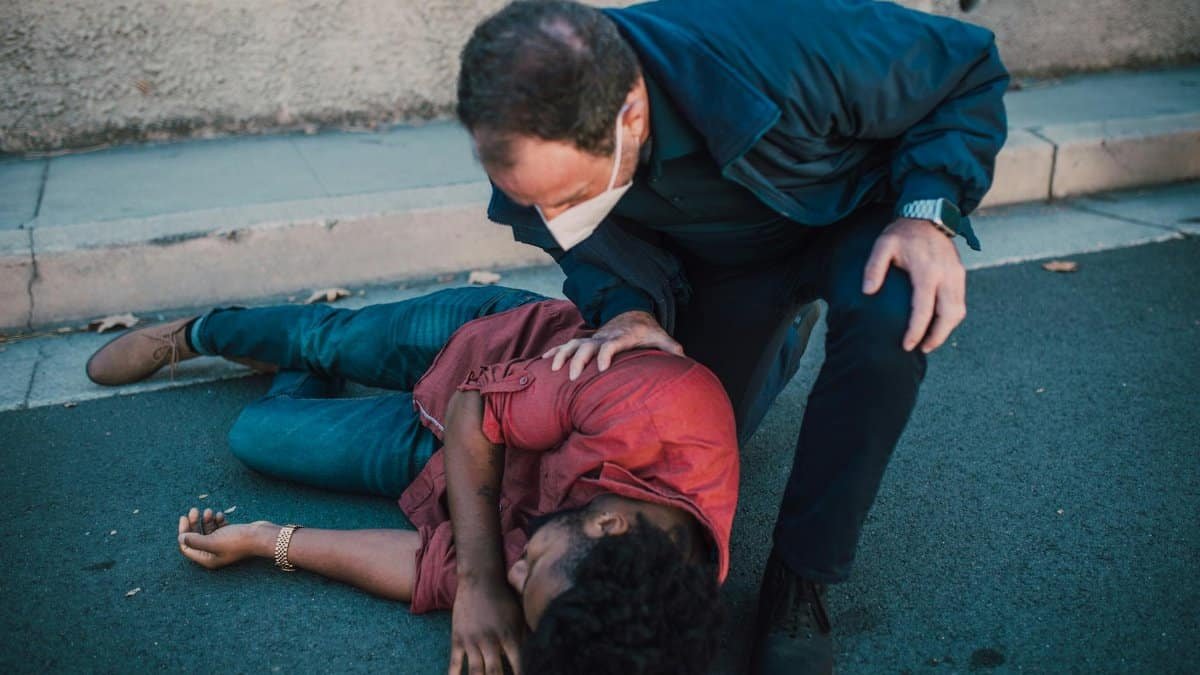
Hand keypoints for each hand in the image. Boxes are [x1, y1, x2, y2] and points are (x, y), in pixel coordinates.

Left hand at [176, 507, 275, 569]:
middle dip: (194, 523)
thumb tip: (180, 538)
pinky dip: (217, 520)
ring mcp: (222, 544)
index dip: (183, 533)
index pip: (187, 547)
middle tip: (194, 510)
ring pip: (207, 530)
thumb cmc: (238, 541)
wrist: (261, 536)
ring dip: (206, 519)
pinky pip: (218, 527)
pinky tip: (220, 515)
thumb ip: (195, 541)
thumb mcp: (213, 542)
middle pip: (196, 537)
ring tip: (210, 511)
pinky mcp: (231, 536)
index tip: (184, 518)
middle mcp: (213, 553)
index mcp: (207, 558)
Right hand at [449, 578, 524, 674]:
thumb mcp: (520, 616)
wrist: (480, 579)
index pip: (519, 666)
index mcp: (510, 637)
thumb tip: (538, 650)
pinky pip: (455, 663)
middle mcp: (491, 641)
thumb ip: (526, 637)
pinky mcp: (458, 638)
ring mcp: (473, 641)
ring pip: (475, 672)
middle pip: (495, 674)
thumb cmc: (505, 598)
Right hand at [542, 310, 683, 379]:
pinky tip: (543, 361)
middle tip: (573, 377)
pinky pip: (566, 346)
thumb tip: (685, 360)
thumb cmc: (646, 330)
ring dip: (562, 355)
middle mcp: (603, 337)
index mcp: (620, 337)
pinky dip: (554, 352)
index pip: (611, 345)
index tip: (601, 369)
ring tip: (553, 368)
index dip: (606, 355)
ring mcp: (592, 339)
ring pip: (572, 344)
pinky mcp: (585, 341)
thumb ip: (671, 348)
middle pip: (586, 346)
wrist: (631, 312)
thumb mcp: (661, 336)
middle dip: (578, 360)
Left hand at [862, 218, 966, 352]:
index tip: (907, 345)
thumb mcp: (883, 245)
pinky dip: (951, 317)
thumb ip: (874, 268)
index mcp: (927, 270)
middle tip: (922, 349)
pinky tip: (938, 324)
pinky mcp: (961, 274)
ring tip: (930, 341)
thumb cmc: (902, 233)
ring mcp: (957, 274)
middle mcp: (946, 274)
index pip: (923, 309)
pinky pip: (960, 302)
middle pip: (948, 315)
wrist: (928, 215)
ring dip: (946, 329)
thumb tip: (868, 291)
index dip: (916, 330)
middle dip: (937, 336)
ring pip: (958, 311)